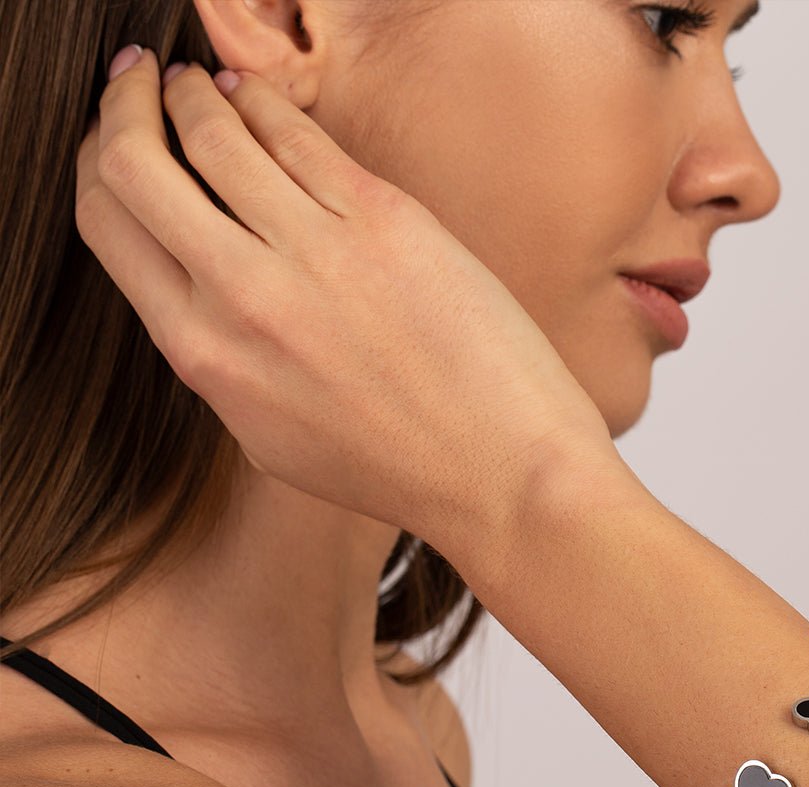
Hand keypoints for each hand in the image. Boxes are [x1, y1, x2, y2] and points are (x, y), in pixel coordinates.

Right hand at [74, 49, 617, 561]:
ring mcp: (314, 253)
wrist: (503, 473)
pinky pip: (298, 134)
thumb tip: (196, 284)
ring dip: (193, 91)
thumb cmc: (397, 466)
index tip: (113, 138)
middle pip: (134, 162)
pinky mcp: (383, 220)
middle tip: (139, 82)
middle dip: (125, 106)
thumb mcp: (272, 435)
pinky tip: (260, 103)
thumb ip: (220, 358)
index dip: (96, 163)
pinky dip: (265, 105)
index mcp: (205, 356)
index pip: (106, 223)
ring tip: (199, 86)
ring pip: (215, 129)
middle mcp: (244, 298)